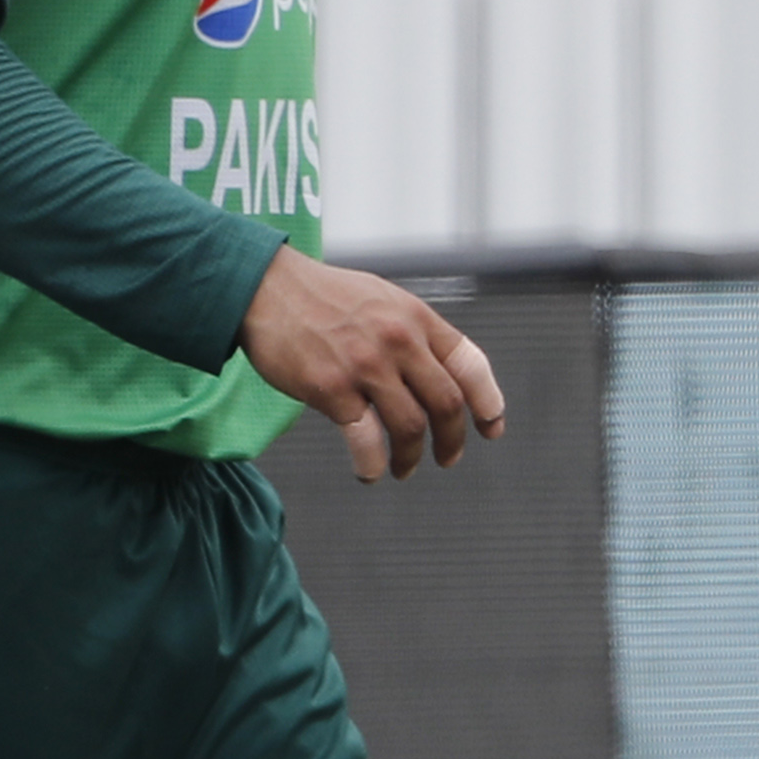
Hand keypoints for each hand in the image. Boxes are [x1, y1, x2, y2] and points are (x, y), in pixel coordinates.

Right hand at [244, 250, 504, 481]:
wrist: (266, 287)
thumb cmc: (323, 298)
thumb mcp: (383, 300)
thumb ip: (413, 333)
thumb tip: (441, 375)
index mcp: (416, 318)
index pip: (470, 364)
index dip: (488, 401)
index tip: (492, 427)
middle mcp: (398, 340)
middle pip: (446, 403)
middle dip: (452, 440)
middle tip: (447, 458)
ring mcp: (366, 364)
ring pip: (411, 427)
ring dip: (412, 458)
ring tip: (404, 469)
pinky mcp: (331, 388)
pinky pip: (366, 441)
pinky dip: (372, 465)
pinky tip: (369, 472)